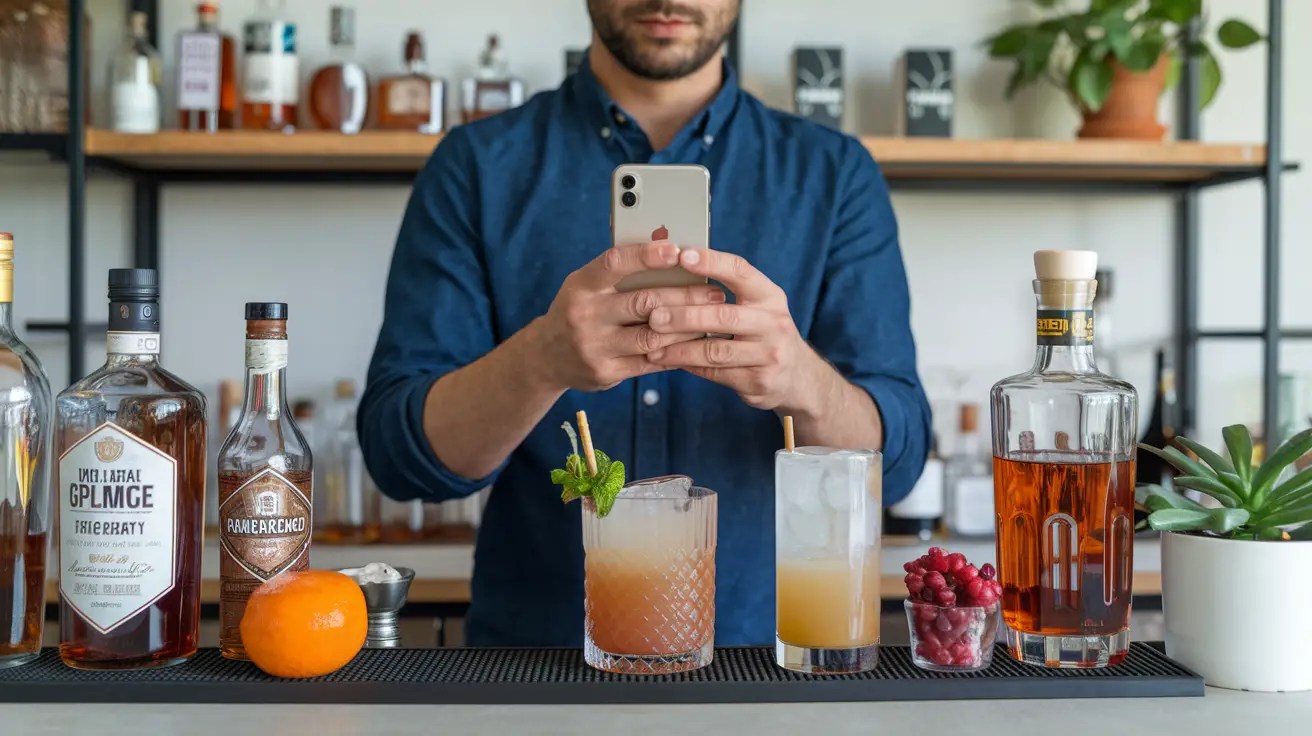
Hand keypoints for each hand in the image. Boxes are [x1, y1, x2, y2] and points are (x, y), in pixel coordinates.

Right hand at [530, 243, 723, 391]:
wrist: (546, 357)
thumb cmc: (578, 310)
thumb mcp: (586, 286)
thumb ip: (619, 273)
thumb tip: (668, 247)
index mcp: (581, 286)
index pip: (615, 263)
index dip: (646, 255)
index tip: (677, 250)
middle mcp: (585, 315)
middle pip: (644, 302)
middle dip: (685, 296)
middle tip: (714, 292)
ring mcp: (594, 346)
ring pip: (652, 336)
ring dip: (687, 328)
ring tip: (710, 318)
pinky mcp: (606, 372)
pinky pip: (650, 362)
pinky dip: (676, 352)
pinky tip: (694, 343)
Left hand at [645, 249, 821, 411]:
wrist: (799, 378)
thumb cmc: (764, 333)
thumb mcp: (758, 307)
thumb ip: (727, 293)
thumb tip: (675, 271)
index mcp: (770, 296)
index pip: (740, 271)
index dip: (711, 262)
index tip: (681, 255)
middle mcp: (773, 323)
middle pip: (723, 316)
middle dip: (684, 315)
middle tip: (653, 316)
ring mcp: (769, 355)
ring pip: (715, 350)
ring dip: (679, 348)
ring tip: (652, 346)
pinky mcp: (758, 382)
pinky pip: (715, 373)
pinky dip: (688, 366)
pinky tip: (669, 361)